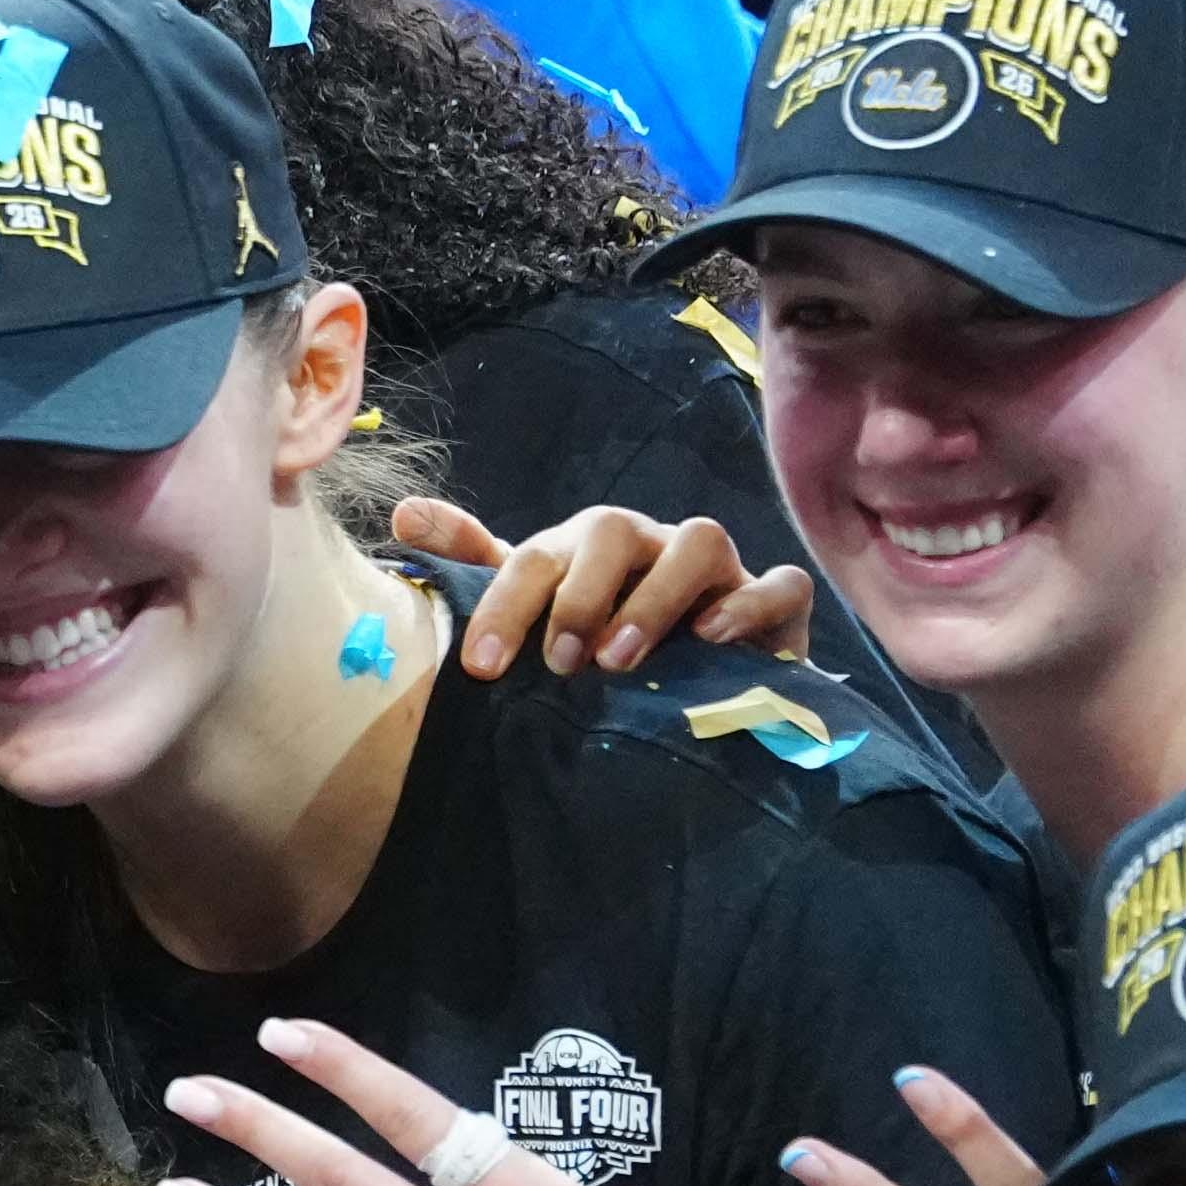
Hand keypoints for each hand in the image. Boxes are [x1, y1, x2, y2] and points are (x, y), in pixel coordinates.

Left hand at [389, 491, 808, 674]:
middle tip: (560, 664)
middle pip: (611, 530)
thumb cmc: (599, 637)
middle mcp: (645, 544)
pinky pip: (781, 585)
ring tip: (621, 657)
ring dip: (656, 597)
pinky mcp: (774, 601)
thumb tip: (404, 513)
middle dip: (580, 596)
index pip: (534, 557)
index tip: (483, 666)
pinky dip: (753, 604)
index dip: (505, 605)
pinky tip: (715, 638)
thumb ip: (473, 563)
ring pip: (698, 541)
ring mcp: (714, 567)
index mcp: (580, 549)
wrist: (700, 672)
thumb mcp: (534, 606)